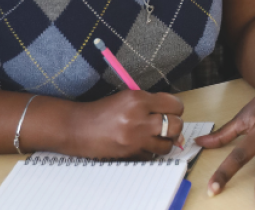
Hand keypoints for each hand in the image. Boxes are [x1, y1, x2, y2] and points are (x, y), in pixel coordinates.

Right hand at [67, 90, 184, 158]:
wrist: (78, 128)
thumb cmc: (103, 110)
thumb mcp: (128, 97)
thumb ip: (152, 103)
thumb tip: (176, 115)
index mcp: (138, 100)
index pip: (175, 105)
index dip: (176, 108)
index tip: (171, 110)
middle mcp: (138, 119)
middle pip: (176, 125)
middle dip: (175, 125)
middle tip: (168, 124)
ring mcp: (134, 139)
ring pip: (167, 144)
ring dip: (165, 141)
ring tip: (156, 136)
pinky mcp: (129, 154)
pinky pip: (152, 156)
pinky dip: (151, 151)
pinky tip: (143, 144)